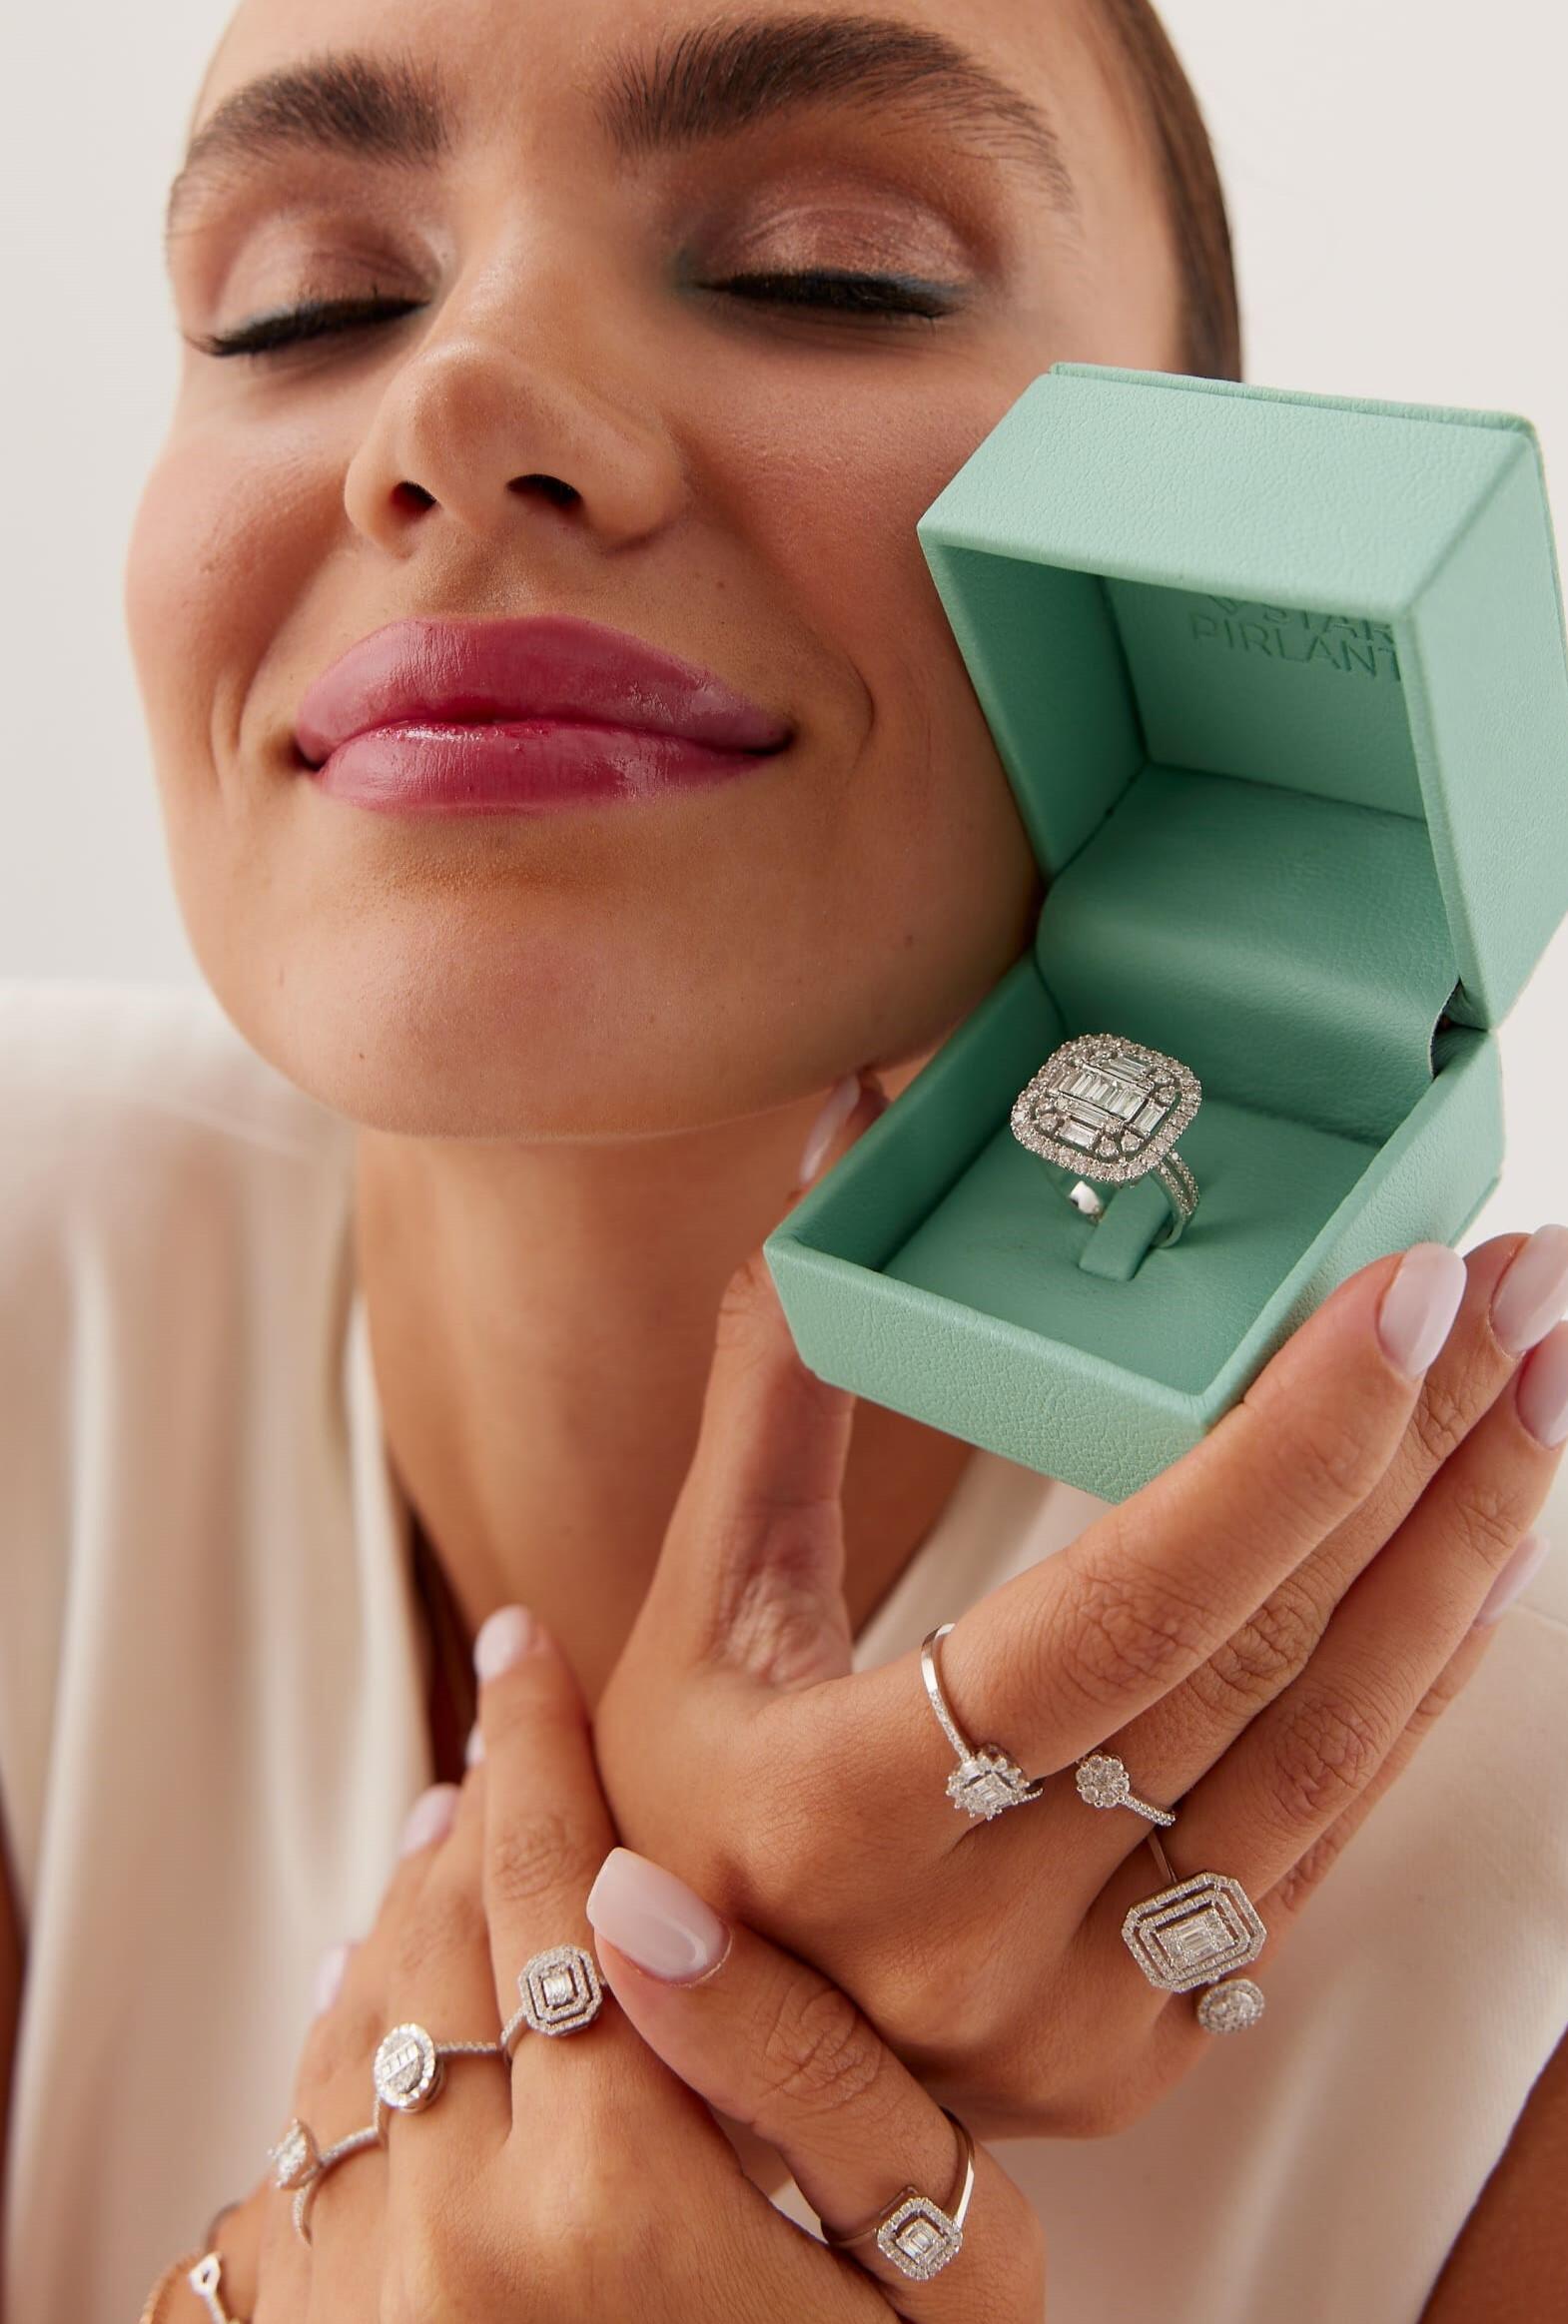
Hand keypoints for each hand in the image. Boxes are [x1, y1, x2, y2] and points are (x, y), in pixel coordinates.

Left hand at [193, 1611, 1045, 2321]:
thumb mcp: (941, 2266)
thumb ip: (810, 2073)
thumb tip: (650, 1900)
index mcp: (615, 2192)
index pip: (549, 1888)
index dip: (537, 1744)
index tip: (529, 1646)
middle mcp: (459, 2239)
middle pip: (438, 1935)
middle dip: (474, 1806)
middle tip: (506, 1727)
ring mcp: (370, 2308)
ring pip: (353, 2028)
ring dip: (399, 1911)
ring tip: (444, 1839)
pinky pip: (287, 2153)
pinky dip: (336, 2045)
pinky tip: (380, 2003)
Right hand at [594, 1072, 1566, 2137]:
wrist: (684, 2077)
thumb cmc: (679, 1805)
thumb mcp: (698, 1602)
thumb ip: (779, 1375)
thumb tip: (847, 1131)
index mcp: (838, 1806)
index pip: (1117, 1611)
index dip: (1283, 1448)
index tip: (1407, 1288)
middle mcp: (975, 1931)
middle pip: (1256, 1663)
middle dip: (1413, 1452)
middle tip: (1516, 1287)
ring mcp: (1083, 2011)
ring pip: (1326, 1758)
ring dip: (1456, 1562)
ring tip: (1536, 1401)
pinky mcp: (1155, 2045)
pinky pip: (1322, 1847)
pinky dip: (1414, 1696)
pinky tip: (1476, 1572)